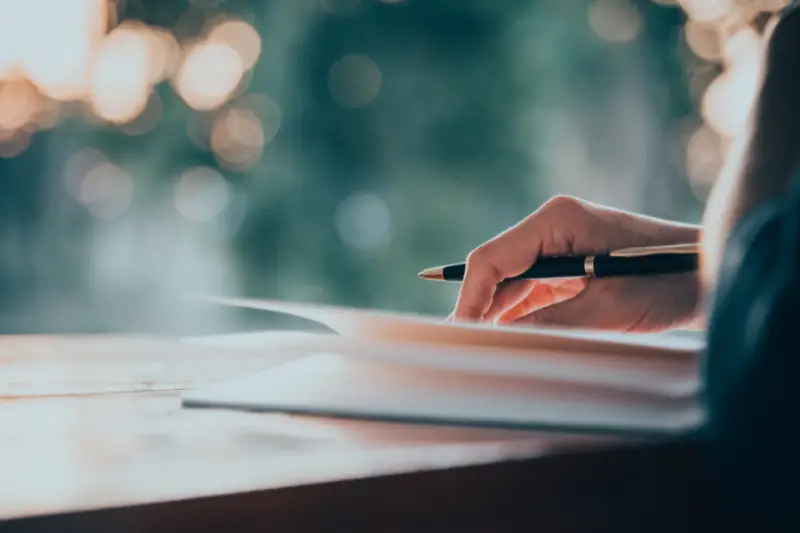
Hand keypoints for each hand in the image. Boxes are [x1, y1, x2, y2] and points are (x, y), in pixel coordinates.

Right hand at [451, 196, 702, 331]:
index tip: (458, 333)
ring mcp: (561, 245)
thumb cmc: (666, 280)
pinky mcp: (571, 265)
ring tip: (481, 348)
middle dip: (479, 307)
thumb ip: (546, 322)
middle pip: (497, 269)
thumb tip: (496, 340)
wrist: (711, 274)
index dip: (469, 297)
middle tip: (463, 347)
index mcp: (556, 220)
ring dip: (498, 313)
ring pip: (511, 281)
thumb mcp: (605, 307)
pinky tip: (509, 338)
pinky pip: (532, 290)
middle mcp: (552, 227)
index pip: (492, 258)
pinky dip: (520, 314)